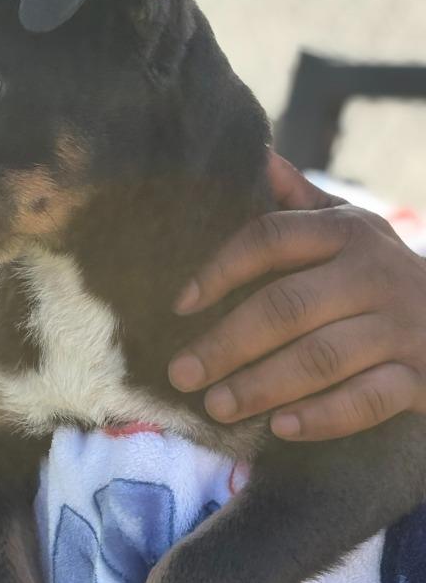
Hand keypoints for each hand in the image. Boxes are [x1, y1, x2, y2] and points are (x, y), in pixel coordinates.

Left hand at [168, 153, 425, 440]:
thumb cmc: (380, 278)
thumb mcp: (348, 231)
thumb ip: (299, 202)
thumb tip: (255, 154)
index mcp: (346, 231)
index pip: (270, 238)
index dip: (219, 269)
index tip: (180, 305)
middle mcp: (375, 272)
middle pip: (286, 305)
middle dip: (227, 342)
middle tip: (182, 374)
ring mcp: (402, 325)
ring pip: (322, 356)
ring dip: (262, 385)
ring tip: (216, 406)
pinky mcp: (422, 376)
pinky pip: (368, 399)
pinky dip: (323, 416)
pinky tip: (280, 428)